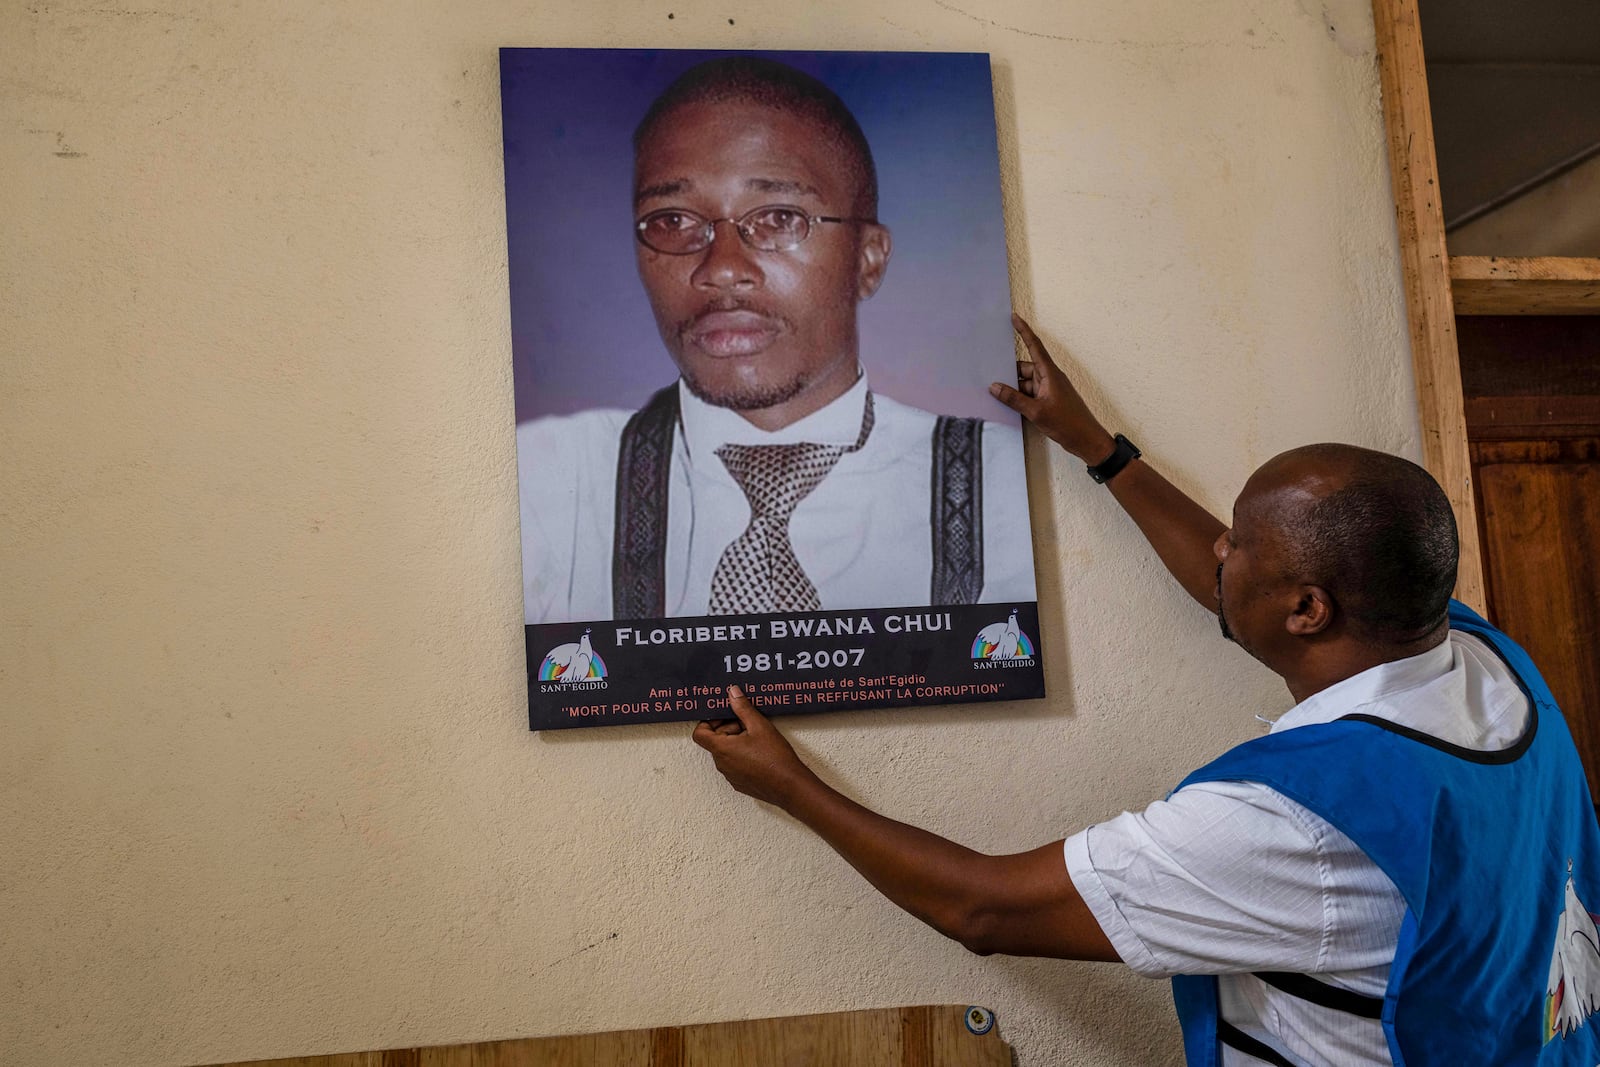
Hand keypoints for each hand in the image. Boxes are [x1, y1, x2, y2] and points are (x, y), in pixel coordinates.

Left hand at [692, 686, 815, 808]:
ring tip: (756, 737)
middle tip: (747, 724)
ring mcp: (730, 776)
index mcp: (722, 749)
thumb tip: (733, 693)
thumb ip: (743, 707)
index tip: (723, 716)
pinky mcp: (739, 783)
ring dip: (736, 742)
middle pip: (715, 741)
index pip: (700, 733)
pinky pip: (733, 765)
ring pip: (725, 752)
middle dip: (728, 729)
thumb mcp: (759, 725)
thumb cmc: (775, 758)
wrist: (790, 785)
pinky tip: (759, 752)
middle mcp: (722, 764)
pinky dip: (741, 755)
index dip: (709, 722)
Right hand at [991, 313, 1114, 462]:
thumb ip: (1014, 399)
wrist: (1086, 440)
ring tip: (998, 398)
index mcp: (1049, 373)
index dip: (1024, 331)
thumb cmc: (1067, 423)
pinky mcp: (1048, 401)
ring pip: (1025, 383)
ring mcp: (1049, 390)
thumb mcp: (1036, 411)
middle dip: (1009, 373)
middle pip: (1024, 368)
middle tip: (991, 377)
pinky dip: (1019, 398)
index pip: (1034, 346)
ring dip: (1014, 389)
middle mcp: (1049, 378)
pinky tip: (1009, 406)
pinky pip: (1029, 394)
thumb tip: (995, 387)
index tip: (1014, 317)